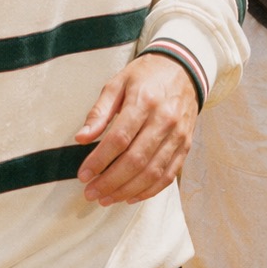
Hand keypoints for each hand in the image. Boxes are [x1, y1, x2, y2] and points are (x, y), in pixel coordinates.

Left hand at [75, 53, 199, 205]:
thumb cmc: (145, 76)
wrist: (184, 69)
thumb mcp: (117, 83)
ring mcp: (178, 135)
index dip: (99, 160)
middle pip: (136, 160)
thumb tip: (81, 138)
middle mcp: (164, 120)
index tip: (83, 174)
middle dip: (110, 182)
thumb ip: (99, 112)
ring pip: (152, 172)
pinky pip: (168, 175)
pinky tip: (130, 197)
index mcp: (144, 101)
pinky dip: (149, 191)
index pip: (119, 139)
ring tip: (106, 198)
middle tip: (91, 193)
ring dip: (127, 190)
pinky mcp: (186, 145)